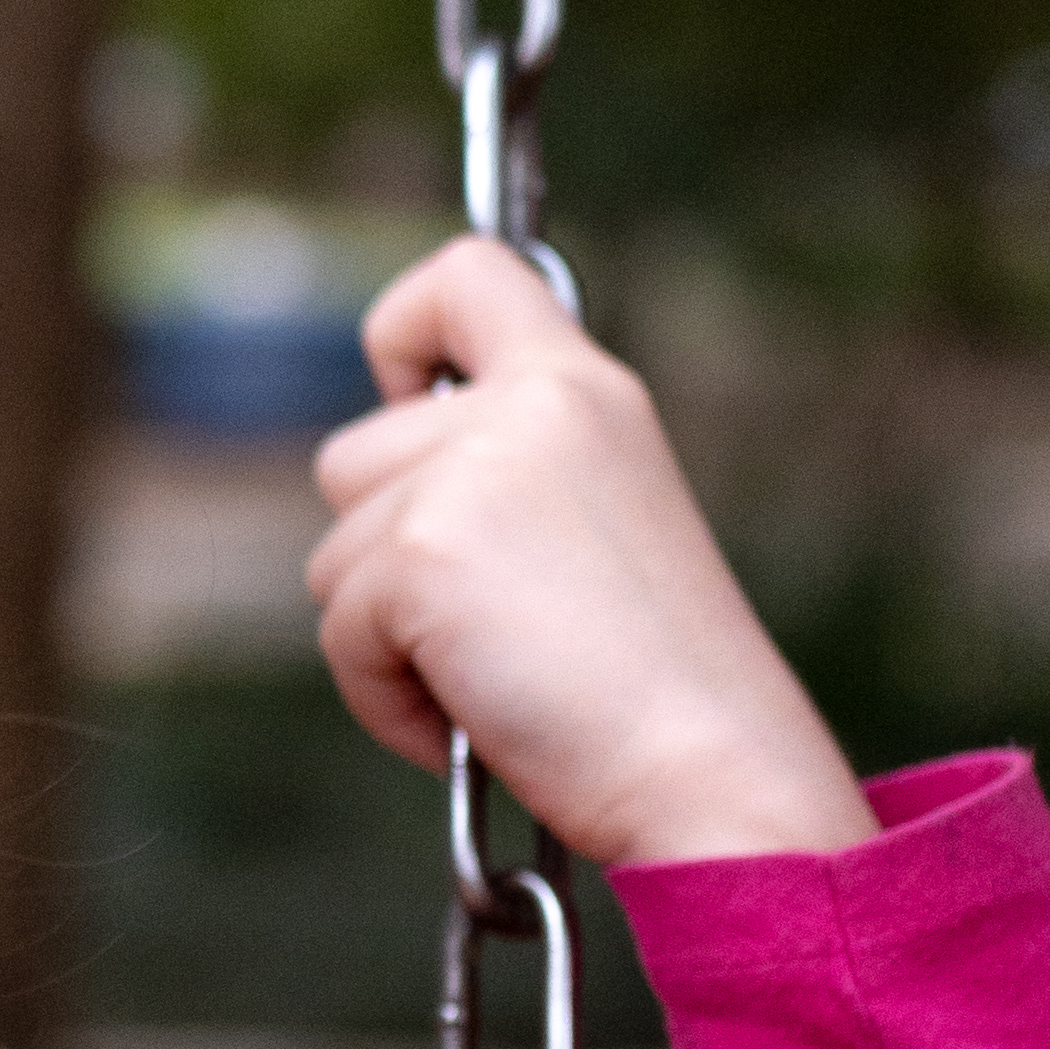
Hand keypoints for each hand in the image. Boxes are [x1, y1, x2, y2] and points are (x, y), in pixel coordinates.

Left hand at [303, 241, 874, 871]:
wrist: (715, 773)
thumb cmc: (660, 691)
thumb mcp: (597, 530)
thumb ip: (508, 477)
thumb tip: (387, 485)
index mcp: (585, 391)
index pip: (467, 274)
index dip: (403, 329)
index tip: (408, 398)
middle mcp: (530, 408)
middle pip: (352, 457)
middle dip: (387, 559)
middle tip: (495, 631)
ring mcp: (470, 475)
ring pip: (334, 558)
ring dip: (388, 640)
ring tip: (501, 682)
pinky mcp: (422, 554)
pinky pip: (342, 633)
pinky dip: (388, 701)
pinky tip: (484, 720)